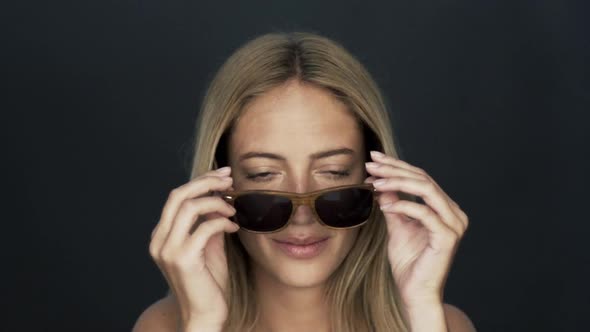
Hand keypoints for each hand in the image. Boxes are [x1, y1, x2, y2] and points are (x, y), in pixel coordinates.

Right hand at [149, 167, 238, 327]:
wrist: (205, 315)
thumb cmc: (208, 283)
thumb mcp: (209, 246)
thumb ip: (209, 223)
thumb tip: (220, 199)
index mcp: (162, 235)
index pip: (177, 196)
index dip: (200, 181)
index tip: (223, 175)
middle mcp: (159, 240)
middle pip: (178, 195)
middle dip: (206, 182)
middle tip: (229, 178)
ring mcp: (168, 249)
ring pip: (189, 207)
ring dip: (216, 202)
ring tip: (234, 207)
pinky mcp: (183, 259)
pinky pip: (204, 228)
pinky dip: (223, 221)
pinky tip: (235, 226)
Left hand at [364, 151, 468, 307]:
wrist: (415, 292)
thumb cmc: (408, 262)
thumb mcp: (396, 225)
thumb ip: (393, 202)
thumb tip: (382, 181)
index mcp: (445, 208)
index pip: (421, 178)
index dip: (397, 166)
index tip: (374, 158)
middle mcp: (453, 212)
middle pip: (423, 179)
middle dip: (394, 169)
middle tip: (371, 164)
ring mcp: (454, 224)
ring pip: (426, 190)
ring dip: (397, 182)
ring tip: (375, 182)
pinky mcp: (448, 237)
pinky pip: (424, 213)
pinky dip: (402, 205)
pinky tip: (383, 204)